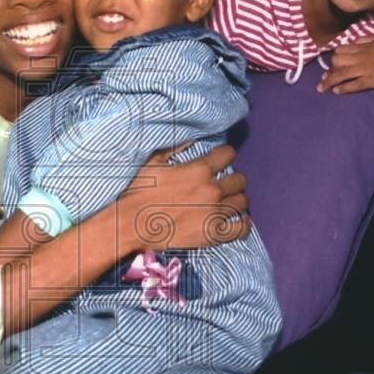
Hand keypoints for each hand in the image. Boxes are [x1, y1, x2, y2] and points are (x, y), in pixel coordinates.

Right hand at [118, 143, 249, 251]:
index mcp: (198, 169)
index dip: (225, 155)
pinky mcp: (213, 234)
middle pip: (239, 180)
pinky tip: (237, 221)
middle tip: (223, 185)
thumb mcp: (152, 162)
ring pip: (242, 202)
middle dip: (232, 180)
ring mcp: (214, 213)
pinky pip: (241, 229)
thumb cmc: (138, 192)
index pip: (228, 154)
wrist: (130, 223)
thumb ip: (174, 148)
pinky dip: (242, 224)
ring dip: (236, 200)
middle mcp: (211, 189)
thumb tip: (190, 139)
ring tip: (228, 202)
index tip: (221, 160)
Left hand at [317, 35, 373, 94]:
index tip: (332, 65)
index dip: (333, 59)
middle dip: (330, 69)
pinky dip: (343, 88)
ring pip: (341, 75)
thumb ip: (362, 39)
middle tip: (328, 76)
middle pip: (336, 62)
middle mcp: (359, 58)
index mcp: (360, 47)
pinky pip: (353, 85)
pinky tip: (336, 91)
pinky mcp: (371, 81)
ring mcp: (364, 70)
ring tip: (321, 88)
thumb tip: (351, 42)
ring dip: (328, 82)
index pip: (338, 51)